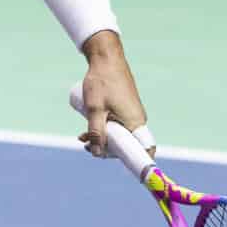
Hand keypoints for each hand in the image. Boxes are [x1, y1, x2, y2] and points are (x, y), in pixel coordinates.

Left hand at [74, 35, 151, 159]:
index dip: (136, 162)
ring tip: (82, 137)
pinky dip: (104, 129)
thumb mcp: (94, 109)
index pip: (144, 150)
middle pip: (126, 145)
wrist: (105, 58)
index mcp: (135, 123)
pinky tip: (88, 128)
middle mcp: (137, 121)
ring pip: (118, 135)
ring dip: (102, 139)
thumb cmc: (102, 81)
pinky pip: (116, 126)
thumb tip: (97, 152)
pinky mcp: (124, 109)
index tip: (123, 168)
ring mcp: (131, 115)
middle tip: (86, 146)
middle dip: (106, 149)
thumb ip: (96, 131)